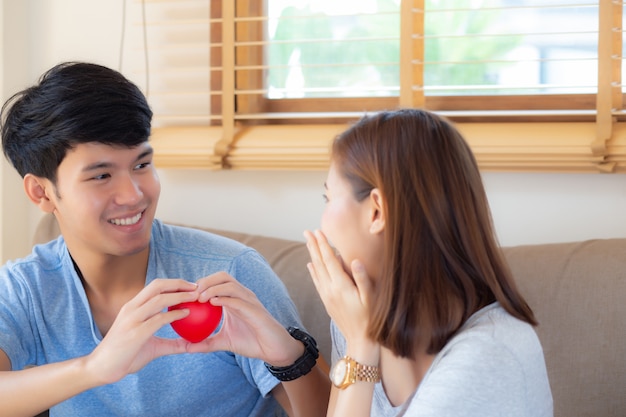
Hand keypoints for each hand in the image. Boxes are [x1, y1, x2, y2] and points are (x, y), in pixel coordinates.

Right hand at [85, 278, 199, 384]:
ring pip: (159, 299)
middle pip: (157, 286)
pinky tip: (186, 314)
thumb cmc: (126, 357)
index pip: (155, 286)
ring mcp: (132, 319)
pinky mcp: (135, 333)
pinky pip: (158, 319)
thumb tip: (192, 345)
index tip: (192, 287)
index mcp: (133, 307)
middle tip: (196, 288)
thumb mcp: (152, 346)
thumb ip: (171, 343)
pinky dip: (174, 314)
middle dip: (179, 283)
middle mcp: (131, 308)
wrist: (101, 369)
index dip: (174, 283)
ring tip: (196, 297)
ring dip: (180, 295)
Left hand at [185, 272, 303, 366]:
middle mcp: (243, 295)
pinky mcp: (255, 310)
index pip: (217, 282)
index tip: (186, 295)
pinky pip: (238, 300)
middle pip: (223, 276)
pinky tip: (212, 303)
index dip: (201, 284)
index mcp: (235, 299)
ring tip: (200, 298)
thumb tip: (185, 348)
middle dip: (206, 280)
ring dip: (213, 288)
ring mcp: (250, 301)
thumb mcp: (223, 342)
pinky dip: (225, 299)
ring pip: (230, 285)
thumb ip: (205, 343)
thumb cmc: (251, 342)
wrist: (273, 350)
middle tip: (192, 293)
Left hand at [303, 230, 376, 355]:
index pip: (330, 260)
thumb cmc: (370, 320)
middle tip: (307, 231)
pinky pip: (317, 283)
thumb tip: (354, 261)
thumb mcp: (371, 299)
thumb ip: (363, 279)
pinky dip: (313, 271)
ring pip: (317, 271)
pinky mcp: (327, 302)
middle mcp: (331, 289)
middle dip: (314, 246)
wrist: (360, 342)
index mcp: (341, 286)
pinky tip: (310, 265)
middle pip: (320, 263)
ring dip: (312, 255)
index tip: (318, 231)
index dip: (324, 245)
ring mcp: (327, 296)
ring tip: (308, 243)